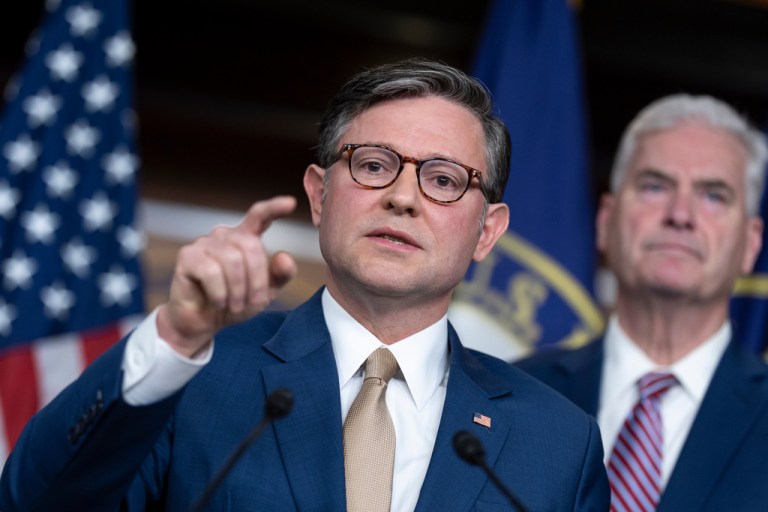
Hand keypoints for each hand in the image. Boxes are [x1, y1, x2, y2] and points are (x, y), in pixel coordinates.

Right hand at [157, 196, 298, 356]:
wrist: (203, 322)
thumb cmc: (235, 302)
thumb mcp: (265, 292)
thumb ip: (280, 275)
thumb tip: (285, 256)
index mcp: (245, 238)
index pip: (259, 216)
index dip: (274, 208)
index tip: (291, 203)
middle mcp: (224, 235)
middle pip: (251, 246)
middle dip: (256, 280)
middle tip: (251, 303)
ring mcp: (204, 242)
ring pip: (232, 259)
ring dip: (238, 290)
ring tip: (234, 306)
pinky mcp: (187, 256)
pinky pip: (211, 271)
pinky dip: (220, 293)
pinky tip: (217, 302)